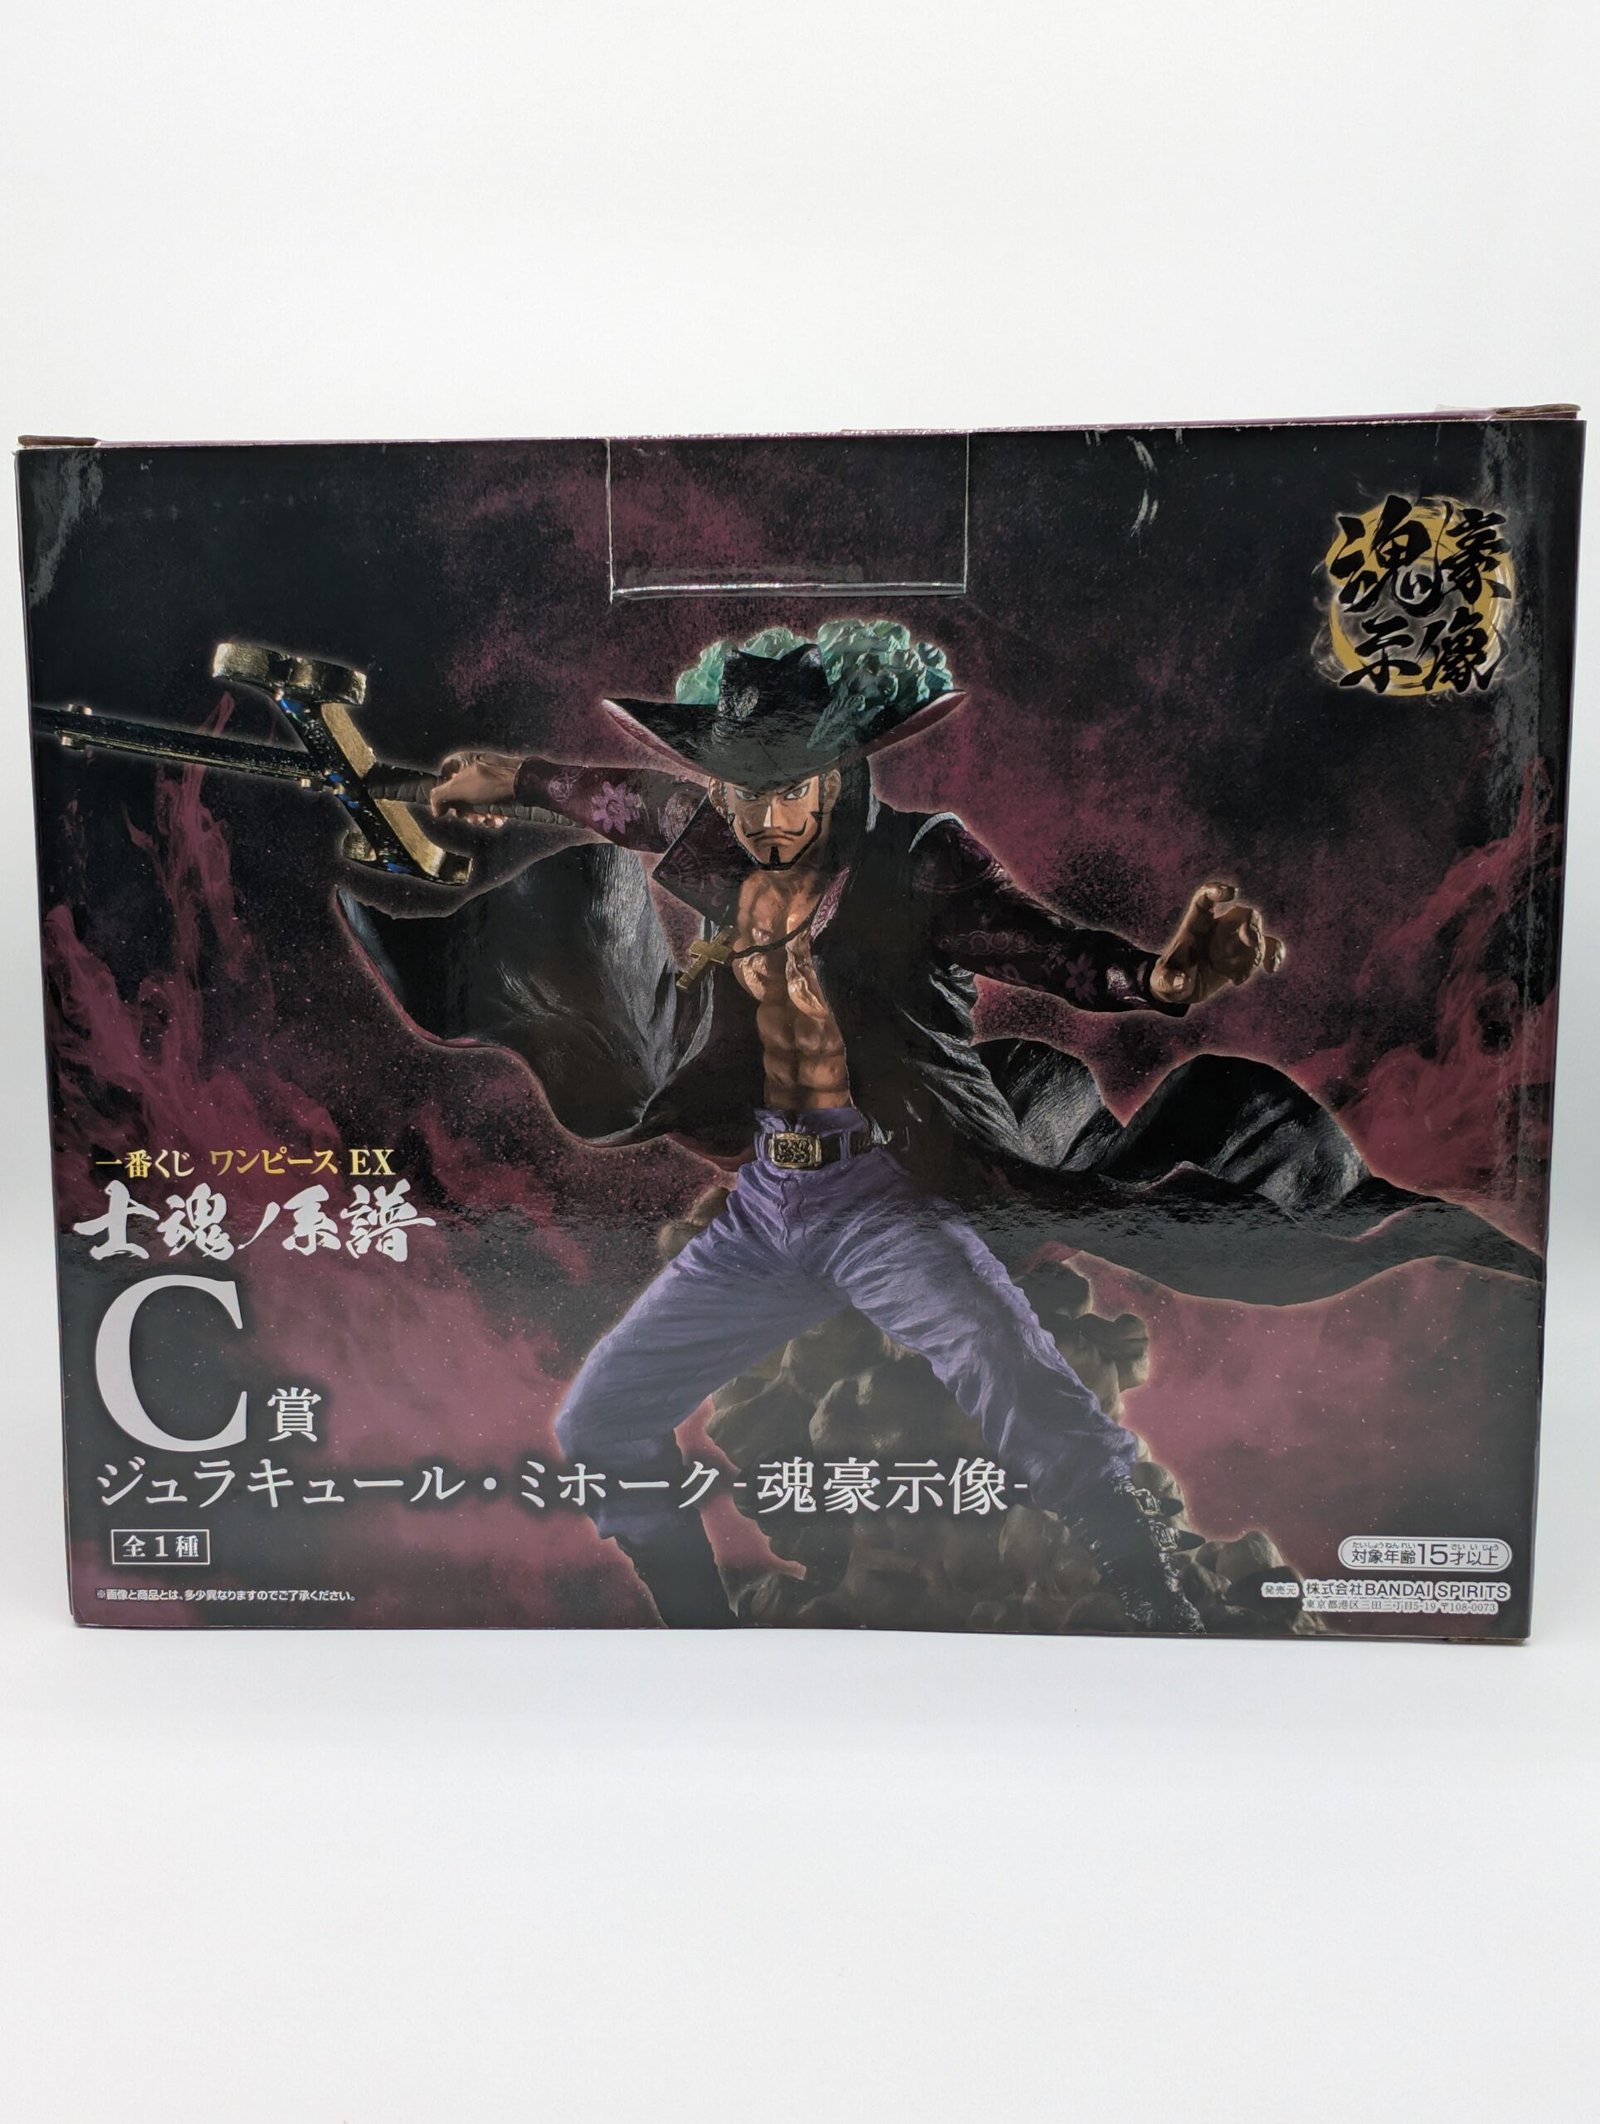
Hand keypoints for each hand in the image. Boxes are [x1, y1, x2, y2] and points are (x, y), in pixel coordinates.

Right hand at [429, 750, 522, 825]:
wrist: (525, 785)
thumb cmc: (491, 783)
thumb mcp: (457, 789)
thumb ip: (439, 797)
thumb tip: (436, 810)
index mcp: (464, 760)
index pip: (444, 772)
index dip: (443, 791)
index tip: (446, 805)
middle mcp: (477, 767)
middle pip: (462, 792)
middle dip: (465, 810)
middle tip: (471, 817)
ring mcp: (493, 778)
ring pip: (478, 802)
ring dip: (480, 816)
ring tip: (486, 819)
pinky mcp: (505, 790)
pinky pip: (494, 804)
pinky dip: (494, 814)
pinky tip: (497, 819)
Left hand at [1150, 881, 1285, 1007]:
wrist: (1182, 987)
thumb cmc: (1168, 979)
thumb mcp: (1162, 982)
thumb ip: (1167, 981)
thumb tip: (1179, 982)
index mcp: (1195, 925)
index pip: (1205, 899)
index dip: (1217, 891)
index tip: (1231, 894)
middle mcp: (1218, 927)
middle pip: (1241, 914)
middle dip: (1251, 927)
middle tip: (1250, 943)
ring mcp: (1234, 939)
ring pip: (1257, 933)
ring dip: (1256, 954)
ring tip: (1237, 979)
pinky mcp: (1246, 953)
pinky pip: (1268, 946)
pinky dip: (1274, 954)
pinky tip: (1271, 968)